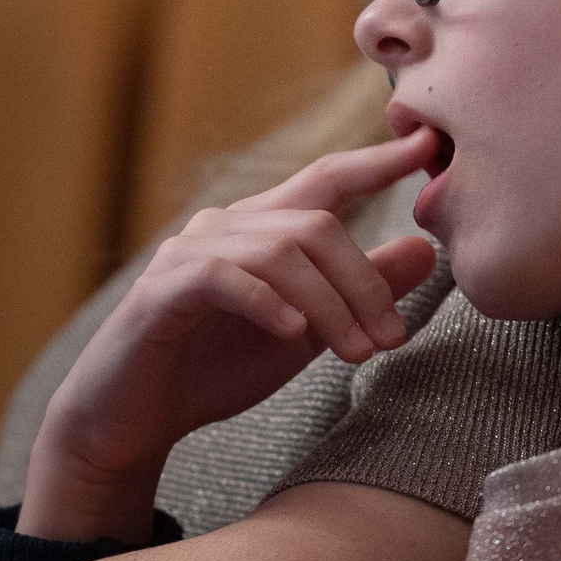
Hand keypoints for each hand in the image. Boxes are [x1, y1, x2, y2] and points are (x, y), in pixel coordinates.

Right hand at [23, 132, 440, 542]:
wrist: (132, 418)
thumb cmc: (214, 368)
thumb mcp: (307, 331)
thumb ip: (357, 290)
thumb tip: (425, 249)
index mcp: (259, 229)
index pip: (325, 179)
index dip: (377, 160)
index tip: (427, 142)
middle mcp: (224, 226)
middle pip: (315, 224)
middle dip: (365, 283)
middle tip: (391, 340)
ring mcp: (187, 254)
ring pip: (280, 251)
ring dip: (330, 305)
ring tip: (356, 354)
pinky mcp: (160, 290)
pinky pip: (223, 276)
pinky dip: (266, 301)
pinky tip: (293, 334)